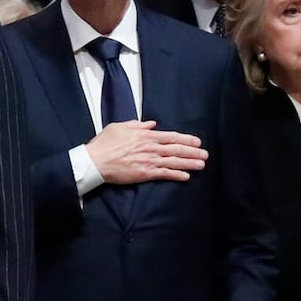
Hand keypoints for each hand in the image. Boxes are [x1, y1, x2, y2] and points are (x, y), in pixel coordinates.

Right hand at [87, 120, 206, 185]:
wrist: (95, 160)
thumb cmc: (104, 144)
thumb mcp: (119, 127)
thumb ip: (137, 124)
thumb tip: (151, 124)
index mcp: (145, 135)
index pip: (171, 136)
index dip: (186, 139)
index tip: (196, 141)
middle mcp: (150, 147)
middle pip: (177, 149)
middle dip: (193, 151)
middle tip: (205, 154)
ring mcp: (149, 161)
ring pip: (174, 161)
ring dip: (190, 163)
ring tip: (202, 165)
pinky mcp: (145, 173)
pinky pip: (165, 174)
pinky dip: (176, 175)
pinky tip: (186, 176)